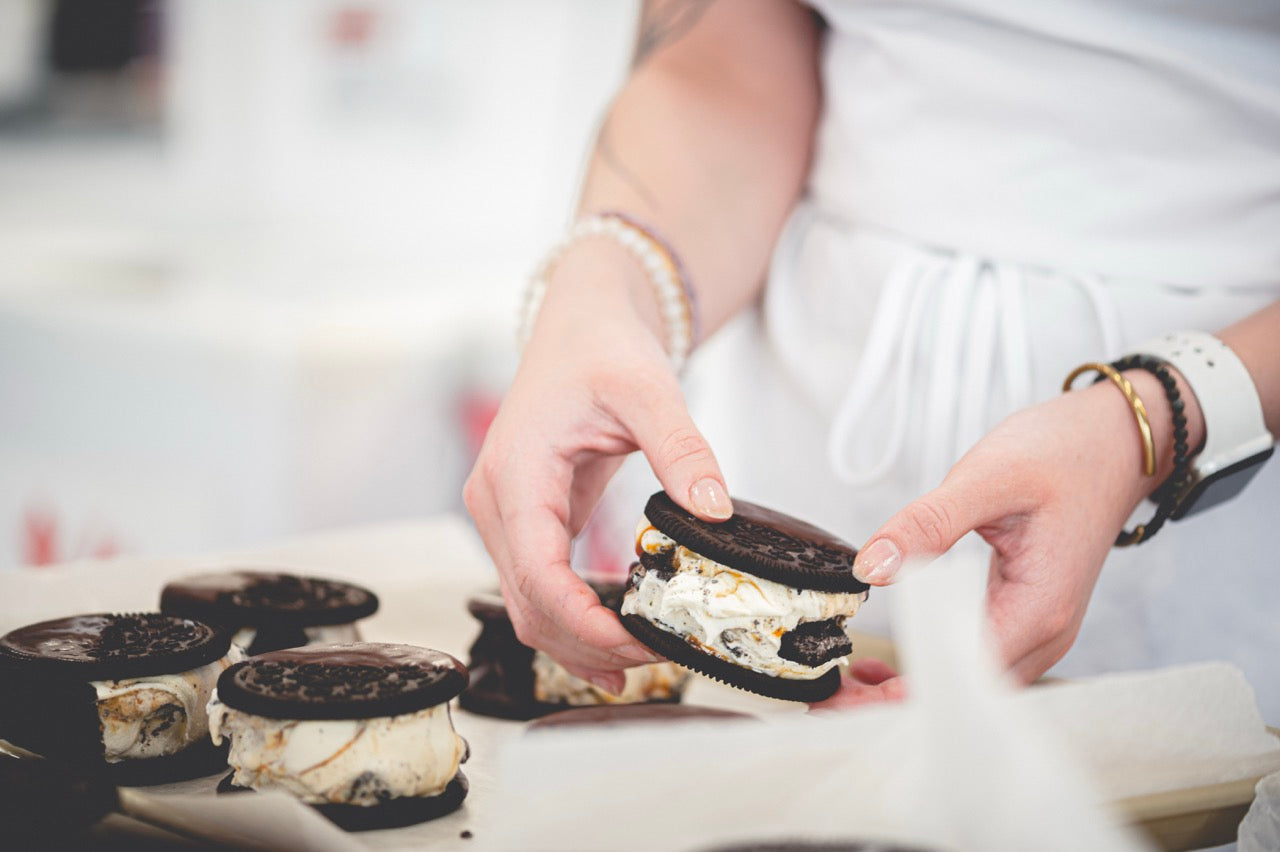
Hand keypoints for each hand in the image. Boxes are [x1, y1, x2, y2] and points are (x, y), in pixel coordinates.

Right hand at [463, 239, 732, 692]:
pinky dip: (573, 619)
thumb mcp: (648, 389)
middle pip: (528, 603)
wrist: (581, 322)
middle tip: (658, 657)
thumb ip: (681, 448)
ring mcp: (507, 515)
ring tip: (641, 661)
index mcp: (514, 472)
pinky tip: (615, 643)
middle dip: (588, 642)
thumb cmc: (599, 346)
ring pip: (528, 605)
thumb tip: (716, 508)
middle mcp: (497, 502)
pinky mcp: (528, 521)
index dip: (582, 621)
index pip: (536, 573)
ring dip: (578, 641)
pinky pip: (541, 586)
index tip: (635, 644)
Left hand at [819, 369, 1202, 707]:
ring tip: (851, 686)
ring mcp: (1038, 628)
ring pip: (971, 683)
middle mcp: (1045, 632)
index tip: (848, 694)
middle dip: (899, 701)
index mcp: (1039, 608)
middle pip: (967, 694)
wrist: (1112, 442)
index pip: (963, 676)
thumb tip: (873, 568)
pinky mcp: (1024, 616)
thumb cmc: (1065, 455)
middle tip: (834, 697)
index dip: (904, 691)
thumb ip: (928, 523)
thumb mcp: (988, 477)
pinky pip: (975, 657)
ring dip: (913, 688)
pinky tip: (889, 663)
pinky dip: (933, 664)